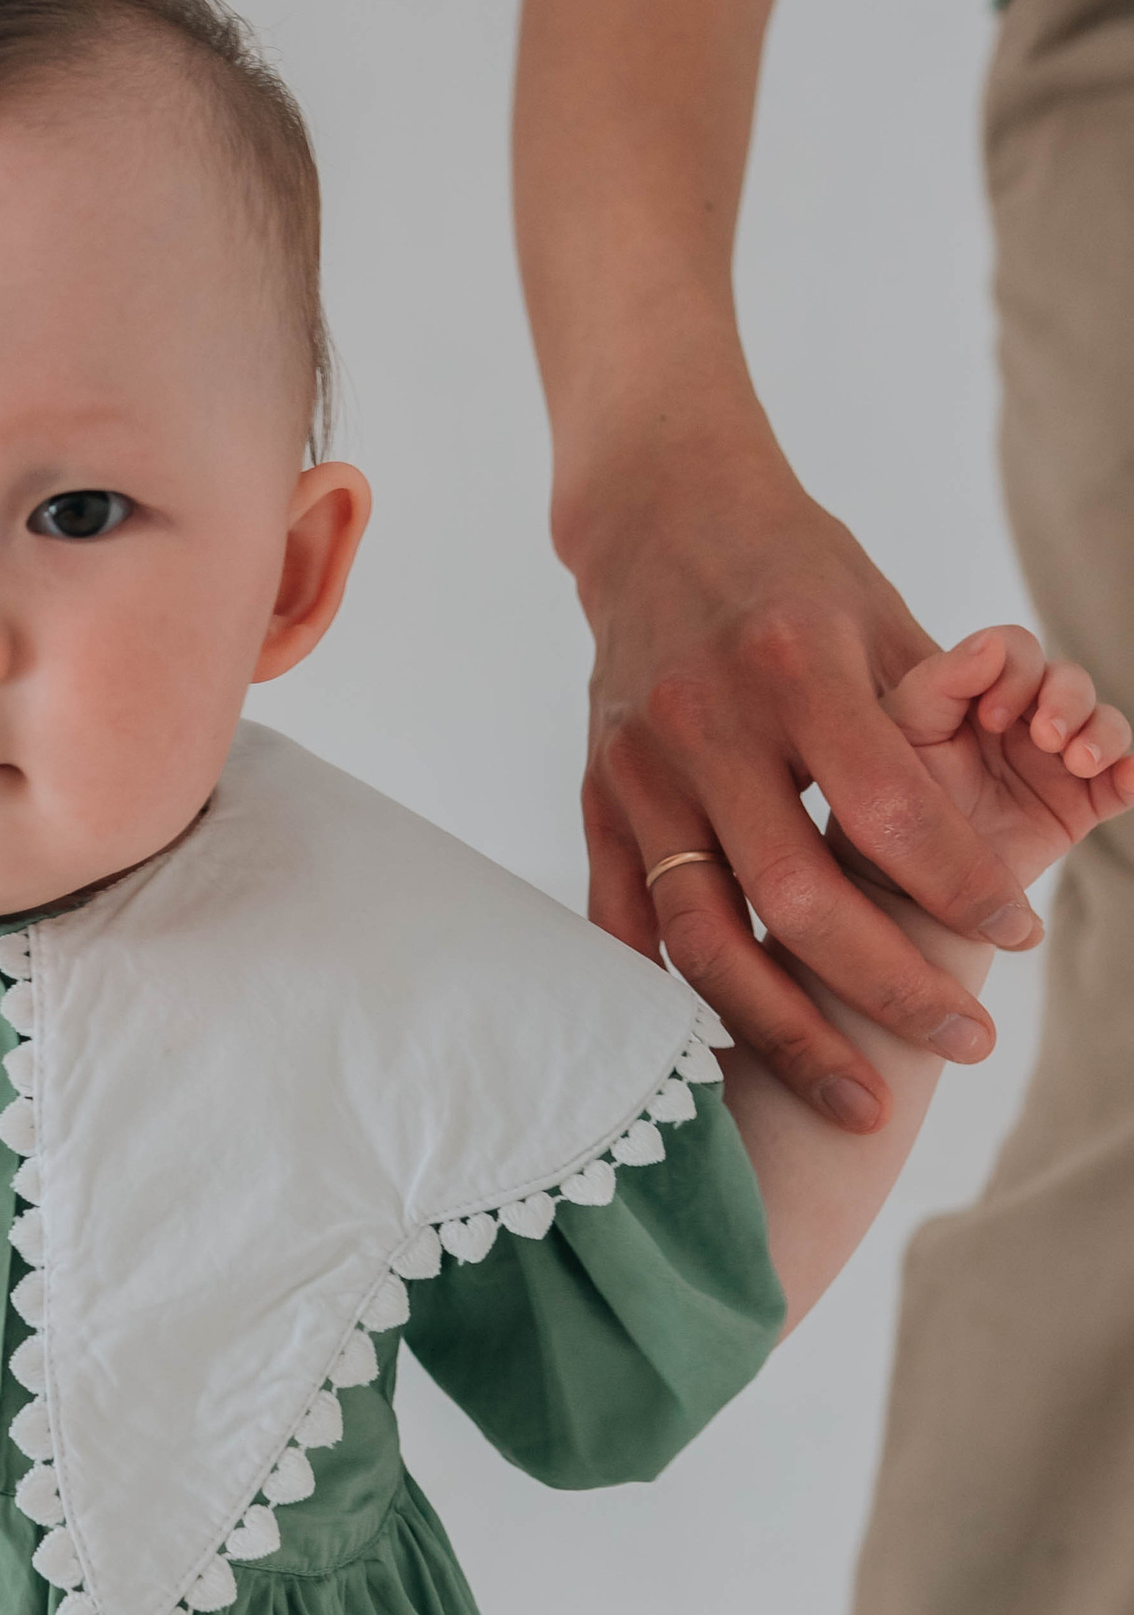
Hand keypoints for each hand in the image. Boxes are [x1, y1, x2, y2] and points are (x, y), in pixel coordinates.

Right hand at [577, 440, 1041, 1132]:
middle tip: (968, 1043)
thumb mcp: (879, 614)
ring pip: (706, 938)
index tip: (1017, 938)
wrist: (657, 517)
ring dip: (787, 1032)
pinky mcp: (597, 800)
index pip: (891, 813)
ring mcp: (640, 772)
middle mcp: (709, 726)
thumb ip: (930, 724)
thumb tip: (1001, 838)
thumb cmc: (793, 568)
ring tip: (860, 1098)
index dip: (960, 889)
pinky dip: (676, 1003)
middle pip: (800, 899)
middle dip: (892, 987)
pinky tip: (735, 1060)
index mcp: (796, 669)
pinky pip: (628, 929)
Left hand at [866, 629, 1133, 890]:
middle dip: (1067, 698)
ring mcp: (1055, 761)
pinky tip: (1127, 777)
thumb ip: (940, 682)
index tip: (990, 717)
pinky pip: (1122, 782)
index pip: (1018, 652)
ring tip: (1079, 761)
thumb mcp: (901, 731)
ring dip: (1102, 732)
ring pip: (1104, 724)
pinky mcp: (1079, 805)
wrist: (901, 887)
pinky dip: (1133, 773)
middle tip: (1044, 736)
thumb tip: (993, 644)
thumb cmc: (887, 800)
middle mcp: (1023, 719)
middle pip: (1070, 681)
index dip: (1017, 671)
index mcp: (979, 691)